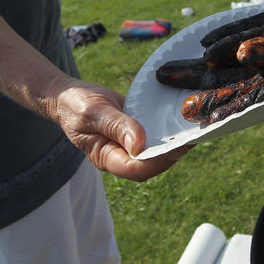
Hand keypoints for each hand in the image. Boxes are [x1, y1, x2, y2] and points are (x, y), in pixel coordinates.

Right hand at [47, 76, 189, 181]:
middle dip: (172, 154)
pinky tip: (182, 120)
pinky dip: (168, 130)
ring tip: (194, 129)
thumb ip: (116, 127)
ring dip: (174, 143)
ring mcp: (128, 144)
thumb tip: (139, 145)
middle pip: (150, 165)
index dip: (158, 162)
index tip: (177, 147)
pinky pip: (154, 135)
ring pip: (156, 152)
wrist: (69, 95)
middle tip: (193, 137)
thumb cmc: (76, 104)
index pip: (135, 169)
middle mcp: (119, 155)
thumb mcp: (93, 112)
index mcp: (105, 157)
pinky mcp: (135, 131)